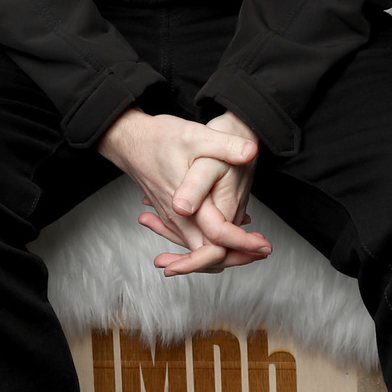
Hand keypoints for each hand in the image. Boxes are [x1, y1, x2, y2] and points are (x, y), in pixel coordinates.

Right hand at [97, 108, 270, 276]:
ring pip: (200, 250)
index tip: (264, 244)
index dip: (244, 245)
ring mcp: (172, 219)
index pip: (217, 240)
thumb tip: (250, 152)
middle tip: (263, 250)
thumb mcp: (194, 135)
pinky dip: (211, 243)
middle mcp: (177, 218)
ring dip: (226, 251)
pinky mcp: (171, 215)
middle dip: (238, 256)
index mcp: (185, 205)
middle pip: (209, 254)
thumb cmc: (158, 138)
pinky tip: (228, 234)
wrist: (128, 140)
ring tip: (252, 246)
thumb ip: (224, 146)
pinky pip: (191, 239)